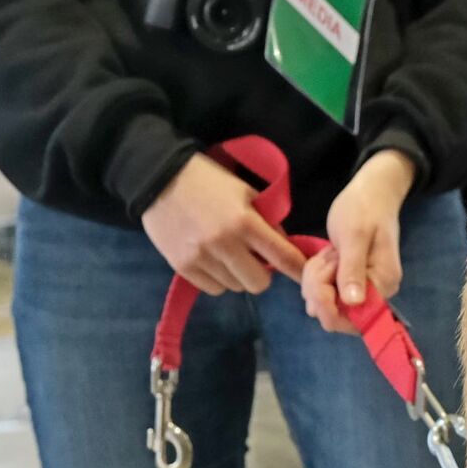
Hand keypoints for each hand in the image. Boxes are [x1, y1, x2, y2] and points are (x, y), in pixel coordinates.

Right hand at [142, 152, 305, 295]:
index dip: (297, 269)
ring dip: (238, 275)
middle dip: (262, 273)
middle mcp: (224, 244)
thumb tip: (284, 246)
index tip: (305, 274)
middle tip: (256, 259)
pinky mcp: (181, 267)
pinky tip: (213, 260)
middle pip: (258, 283)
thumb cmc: (210, 181)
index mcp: (244, 221)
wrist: (161, 178)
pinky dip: (218, 279)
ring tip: (229, 255)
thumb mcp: (246, 192)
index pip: (282, 255)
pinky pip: (212, 289)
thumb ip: (267, 220)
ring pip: (235, 287)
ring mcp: (201, 258)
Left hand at [302, 150, 415, 333]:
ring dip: (317, 278)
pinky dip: (319, 275)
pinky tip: (328, 255)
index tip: (325, 268)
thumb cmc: (364, 209)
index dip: (326, 301)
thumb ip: (352, 269)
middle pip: (334, 314)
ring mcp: (364, 291)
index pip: (348, 319)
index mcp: (382, 285)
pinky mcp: (352, 285)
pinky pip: (325, 293)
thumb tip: (354, 303)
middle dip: (319, 286)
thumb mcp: (353, 236)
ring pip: (325, 304)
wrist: (372, 193)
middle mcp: (377, 295)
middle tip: (327, 255)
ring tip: (329, 251)